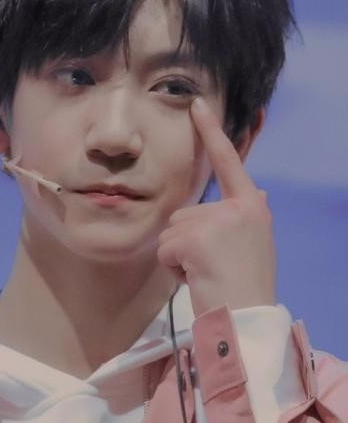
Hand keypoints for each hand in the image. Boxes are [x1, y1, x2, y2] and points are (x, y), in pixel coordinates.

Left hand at [157, 97, 275, 317]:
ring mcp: (217, 222)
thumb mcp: (256, 244)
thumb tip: (257, 190)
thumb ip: (249, 215)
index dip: (211, 132)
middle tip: (211, 267)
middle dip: (186, 242)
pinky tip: (196, 279)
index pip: (228, 162)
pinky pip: (165, 249)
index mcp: (251, 206)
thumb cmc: (247, 286)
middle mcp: (238, 207)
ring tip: (205, 274)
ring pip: (171, 231)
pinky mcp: (197, 239)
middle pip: (184, 212)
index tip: (196, 104)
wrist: (248, 319)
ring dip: (179, 256)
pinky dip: (173, 268)